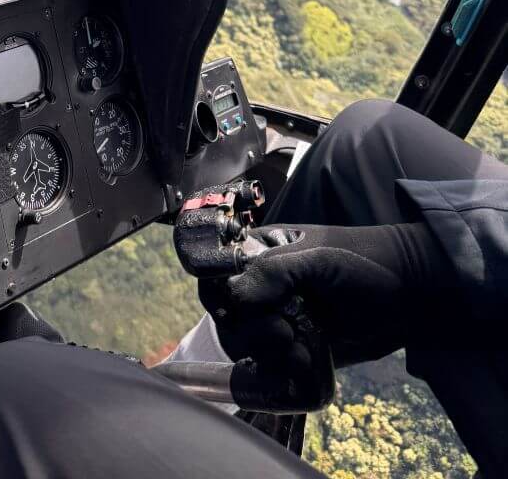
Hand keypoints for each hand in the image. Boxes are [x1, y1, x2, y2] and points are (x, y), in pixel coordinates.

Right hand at [202, 221, 449, 367]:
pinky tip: (307, 364)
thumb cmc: (364, 261)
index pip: (215, 274)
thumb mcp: (320, 259)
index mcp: (259, 254)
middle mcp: (261, 288)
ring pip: (244, 345)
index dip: (218, 294)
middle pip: (225, 316)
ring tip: (301, 350)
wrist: (412, 294)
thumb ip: (274, 273)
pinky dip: (281, 373)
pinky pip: (270, 368)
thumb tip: (232, 297)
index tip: (238, 308)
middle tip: (285, 332)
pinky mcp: (296, 349)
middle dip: (250, 330)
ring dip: (268, 354)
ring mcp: (278, 319)